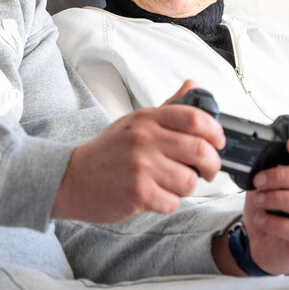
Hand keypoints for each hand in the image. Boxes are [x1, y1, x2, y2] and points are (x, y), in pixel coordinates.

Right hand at [53, 81, 224, 222]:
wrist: (71, 178)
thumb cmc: (106, 153)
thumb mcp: (134, 122)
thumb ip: (167, 108)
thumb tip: (192, 86)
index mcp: (147, 119)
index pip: (195, 118)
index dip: (215, 133)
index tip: (217, 143)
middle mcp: (144, 139)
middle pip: (200, 150)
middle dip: (212, 165)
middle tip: (207, 171)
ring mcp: (141, 166)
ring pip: (189, 180)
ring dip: (187, 187)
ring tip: (172, 185)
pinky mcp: (138, 192)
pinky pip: (172, 202)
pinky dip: (168, 203)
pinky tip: (154, 196)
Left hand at [239, 135, 288, 275]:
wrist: (262, 245)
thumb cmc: (270, 212)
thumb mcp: (266, 187)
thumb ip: (268, 171)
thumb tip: (257, 159)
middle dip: (282, 176)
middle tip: (259, 180)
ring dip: (278, 199)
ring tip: (259, 200)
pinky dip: (275, 223)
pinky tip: (262, 220)